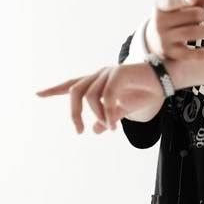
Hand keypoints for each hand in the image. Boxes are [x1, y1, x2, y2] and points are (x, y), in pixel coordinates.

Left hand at [35, 62, 161, 133]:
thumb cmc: (146, 91)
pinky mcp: (119, 73)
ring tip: (106, 128)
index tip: (37, 94)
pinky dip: (107, 113)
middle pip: (75, 91)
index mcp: (99, 82)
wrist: (166, 80)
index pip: (73, 84)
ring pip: (89, 95)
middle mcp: (100, 75)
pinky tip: (112, 125)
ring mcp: (109, 72)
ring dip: (94, 115)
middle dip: (73, 113)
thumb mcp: (124, 109)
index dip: (54, 89)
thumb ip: (109, 117)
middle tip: (79, 131)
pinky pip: (106, 96)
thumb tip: (95, 130)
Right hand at [145, 0, 203, 62]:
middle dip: (201, 15)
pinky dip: (200, 56)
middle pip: (191, 15)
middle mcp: (160, 21)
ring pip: (192, 33)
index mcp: (161, 5)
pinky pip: (188, 54)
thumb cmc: (176, 16)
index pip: (173, 0)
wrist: (154, 40)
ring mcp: (164, 38)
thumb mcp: (187, 5)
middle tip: (201, 17)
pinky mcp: (170, 52)